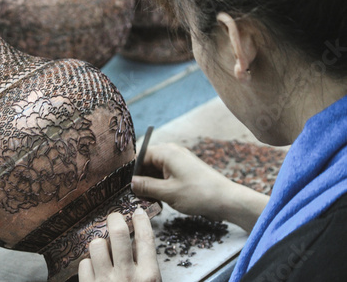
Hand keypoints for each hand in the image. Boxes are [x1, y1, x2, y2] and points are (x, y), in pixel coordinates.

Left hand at [78, 209, 161, 281]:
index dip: (141, 220)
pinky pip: (84, 264)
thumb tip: (136, 235)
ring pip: (97, 245)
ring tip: (102, 250)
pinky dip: (89, 265)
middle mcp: (127, 276)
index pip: (145, 238)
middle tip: (114, 217)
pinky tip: (95, 269)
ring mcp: (106, 281)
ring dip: (99, 245)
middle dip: (115, 219)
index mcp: (148, 276)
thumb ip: (144, 262)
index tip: (137, 212)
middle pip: (119, 233)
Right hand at [132, 143, 268, 231]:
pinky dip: (159, 186)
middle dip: (140, 179)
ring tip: (147, 200)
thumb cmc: (198, 194)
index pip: (139, 157)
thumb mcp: (167, 192)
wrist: (227, 200)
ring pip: (155, 171)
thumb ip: (145, 186)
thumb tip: (130, 183)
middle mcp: (172, 152)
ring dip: (150, 184)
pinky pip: (165, 175)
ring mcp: (179, 161)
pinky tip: (158, 200)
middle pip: (147, 163)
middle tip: (134, 196)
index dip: (130, 172)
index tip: (123, 186)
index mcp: (166, 152)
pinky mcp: (184, 171)